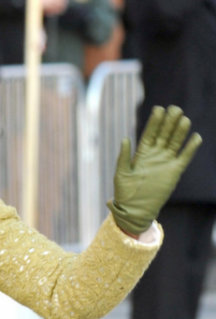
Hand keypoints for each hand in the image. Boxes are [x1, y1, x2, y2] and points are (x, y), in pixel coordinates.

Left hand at [108, 105, 201, 234]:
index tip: (158, 109)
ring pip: (175, 142)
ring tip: (184, 118)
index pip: (149, 134)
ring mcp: (166, 162)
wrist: (135, 210)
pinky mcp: (175, 171)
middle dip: (169, 122)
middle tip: (175, 108)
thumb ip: (124, 157)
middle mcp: (155, 155)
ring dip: (180, 131)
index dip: (154, 122)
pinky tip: (196, 137)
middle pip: (164, 135)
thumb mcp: (121, 174)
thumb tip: (125, 139)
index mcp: (141, 154)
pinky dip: (190, 148)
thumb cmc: (124, 193)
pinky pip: (184, 157)